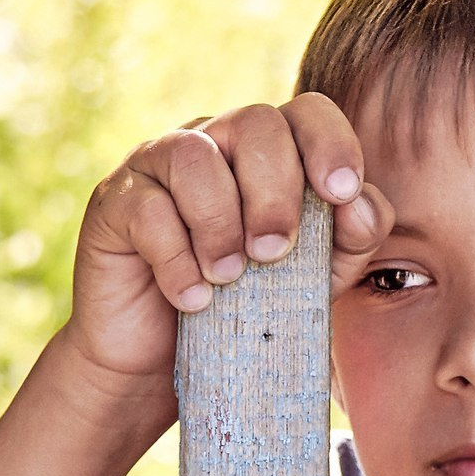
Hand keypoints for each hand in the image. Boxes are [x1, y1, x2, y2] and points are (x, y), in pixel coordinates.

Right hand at [59, 93, 395, 383]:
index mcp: (267, 150)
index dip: (331, 142)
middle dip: (276, 190)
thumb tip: (361, 203)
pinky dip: (177, 258)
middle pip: (256, 123)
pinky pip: (148, 206)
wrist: (160, 363)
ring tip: (229, 278)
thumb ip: (350, 238)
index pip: (308, 112)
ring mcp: (157, 164)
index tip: (341, 192)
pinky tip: (193, 299)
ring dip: (220, 221)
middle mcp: (213, 141)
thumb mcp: (314, 277)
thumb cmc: (245, 309)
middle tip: (274, 252)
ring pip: (194, 155)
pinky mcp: (114, 201)